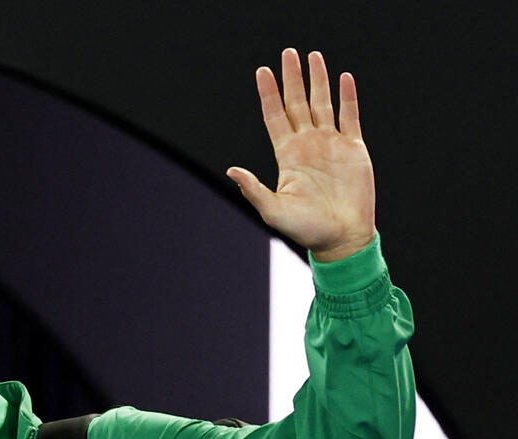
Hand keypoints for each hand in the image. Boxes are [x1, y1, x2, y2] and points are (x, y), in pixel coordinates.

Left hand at [227, 49, 375, 261]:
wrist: (341, 238)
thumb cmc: (305, 229)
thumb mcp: (273, 210)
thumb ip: (253, 188)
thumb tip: (231, 170)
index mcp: (287, 156)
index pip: (275, 116)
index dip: (269, 94)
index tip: (262, 71)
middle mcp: (307, 145)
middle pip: (298, 103)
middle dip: (292, 78)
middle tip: (287, 53)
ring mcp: (331, 144)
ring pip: (323, 104)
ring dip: (319, 80)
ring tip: (313, 56)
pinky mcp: (354, 149)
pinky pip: (350, 116)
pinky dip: (348, 97)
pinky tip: (344, 78)